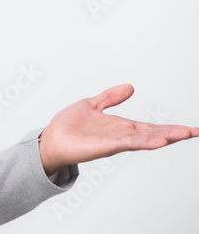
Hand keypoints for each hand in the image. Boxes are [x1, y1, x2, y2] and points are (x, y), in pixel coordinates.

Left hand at [39, 84, 198, 176]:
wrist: (50, 139)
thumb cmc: (68, 126)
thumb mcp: (92, 104)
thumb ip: (111, 97)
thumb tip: (130, 87)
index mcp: (121, 127)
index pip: (151, 127)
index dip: (170, 128)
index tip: (191, 129)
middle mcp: (121, 136)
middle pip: (153, 134)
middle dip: (175, 133)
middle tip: (196, 132)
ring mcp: (114, 142)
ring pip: (144, 139)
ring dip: (164, 137)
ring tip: (184, 134)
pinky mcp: (104, 146)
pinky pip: (126, 144)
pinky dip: (142, 142)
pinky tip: (157, 142)